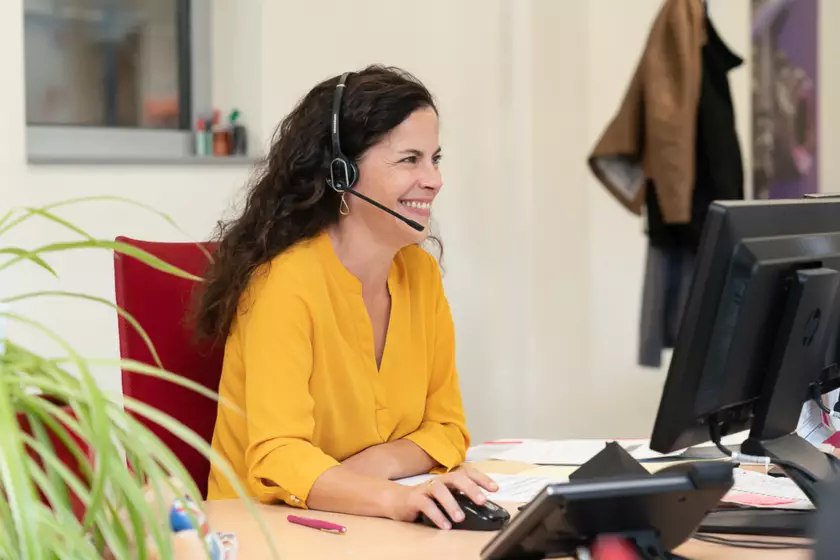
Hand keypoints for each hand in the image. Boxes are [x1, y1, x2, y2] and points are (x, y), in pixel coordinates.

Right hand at [384, 467, 498, 529]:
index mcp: (449, 480)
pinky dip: (436, 515)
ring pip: (440, 490)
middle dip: (470, 488)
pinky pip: (426, 504)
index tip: (495, 488)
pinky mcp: (414, 498)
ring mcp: (426, 488)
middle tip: (481, 501)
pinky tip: (445, 525)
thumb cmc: (425, 500)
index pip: (467, 473)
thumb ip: (459, 500)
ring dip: (452, 503)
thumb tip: (481, 510)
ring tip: (460, 518)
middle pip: (456, 477)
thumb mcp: (445, 498)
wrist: (396, 500)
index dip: (482, 479)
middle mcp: (439, 481)